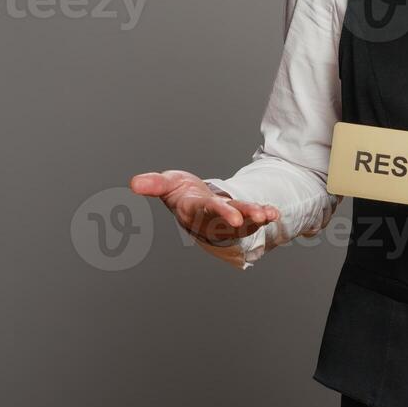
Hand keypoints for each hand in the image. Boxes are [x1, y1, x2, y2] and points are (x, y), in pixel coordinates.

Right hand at [130, 169, 279, 245]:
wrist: (192, 204)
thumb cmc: (180, 193)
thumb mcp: (167, 184)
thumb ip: (154, 184)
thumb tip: (133, 183)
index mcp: (193, 210)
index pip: (207, 211)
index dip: (221, 213)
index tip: (234, 218)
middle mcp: (211, 219)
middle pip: (229, 220)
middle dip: (244, 219)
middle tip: (259, 217)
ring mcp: (226, 222)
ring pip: (242, 223)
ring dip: (256, 219)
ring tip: (270, 214)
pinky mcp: (238, 220)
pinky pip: (251, 220)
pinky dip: (263, 216)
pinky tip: (273, 213)